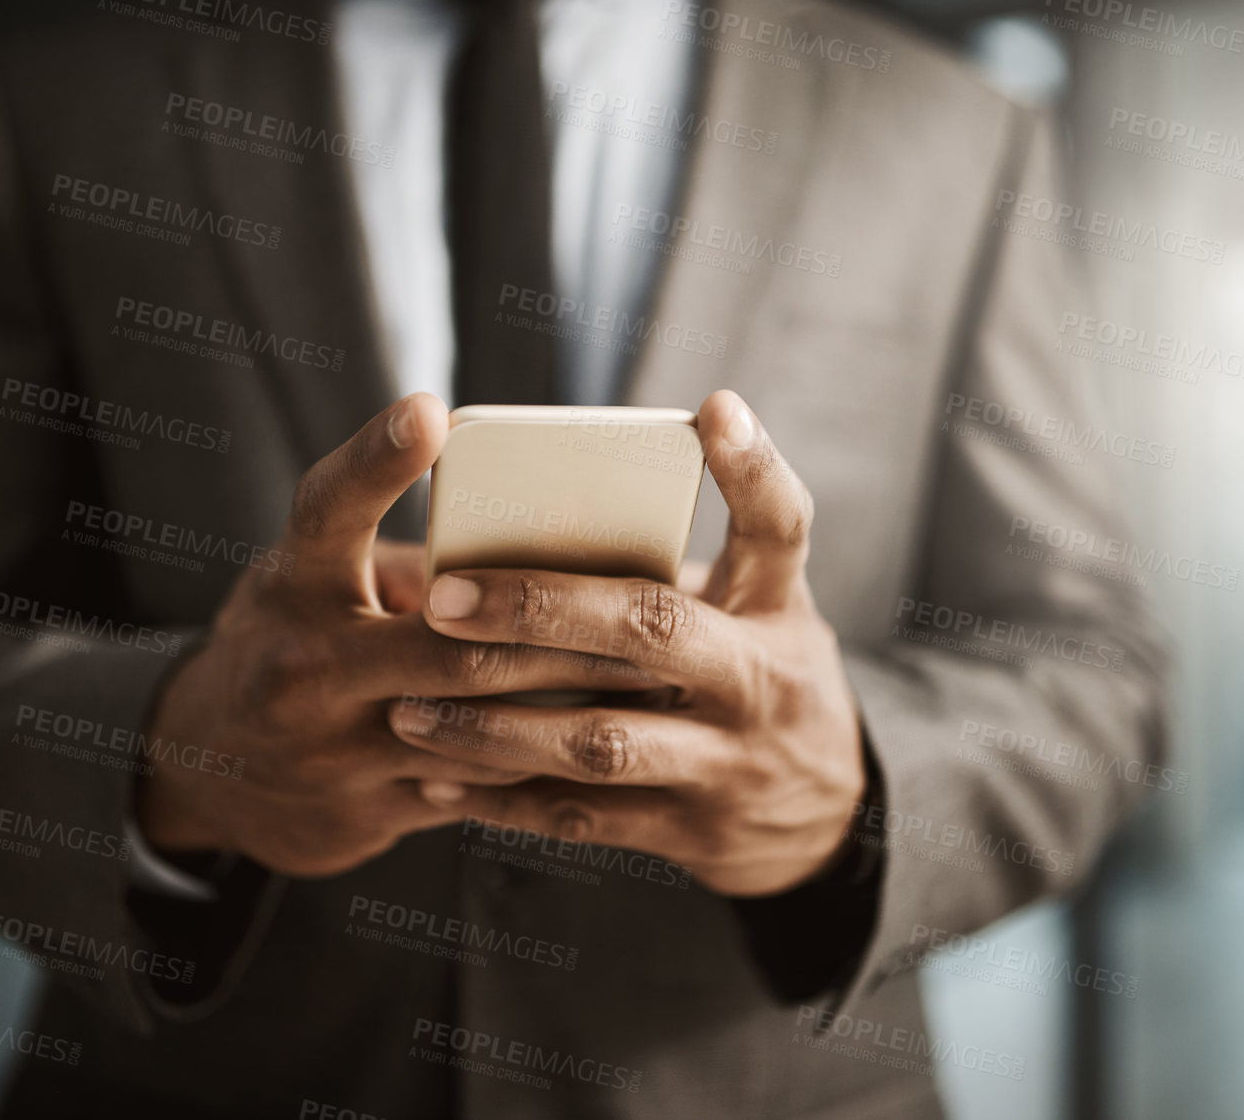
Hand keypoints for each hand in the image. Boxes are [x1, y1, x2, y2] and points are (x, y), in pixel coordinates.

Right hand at [137, 394, 652, 877]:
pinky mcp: (367, 810)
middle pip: (452, 641)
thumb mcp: (312, 581)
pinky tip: (605, 738)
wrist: (209, 764)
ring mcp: (332, 750)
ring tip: (654, 675)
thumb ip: (408, 562)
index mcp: (290, 586)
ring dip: (570, 700)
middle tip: (644, 600)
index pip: (328, 510)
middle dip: (556, 628)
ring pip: (478, 723)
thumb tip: (544, 539)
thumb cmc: (291, 637)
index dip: (376, 460)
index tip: (430, 410)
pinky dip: (543, 760)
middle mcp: (302, 667)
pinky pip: (476, 787)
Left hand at [388, 391, 863, 897]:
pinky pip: (584, 819)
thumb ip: (679, 570)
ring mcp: (729, 763)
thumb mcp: (759, 615)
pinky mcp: (694, 833)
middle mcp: (760, 680)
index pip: (780, 525)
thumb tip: (542, 509)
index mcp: (776, 607)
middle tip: (445, 595)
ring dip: (496, 726)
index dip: (752, 467)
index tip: (712, 409)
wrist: (834, 816)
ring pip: (601, 742)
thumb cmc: (760, 678)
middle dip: (542, 609)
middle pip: (655, 629)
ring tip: (409, 708)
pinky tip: (437, 781)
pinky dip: (504, 801)